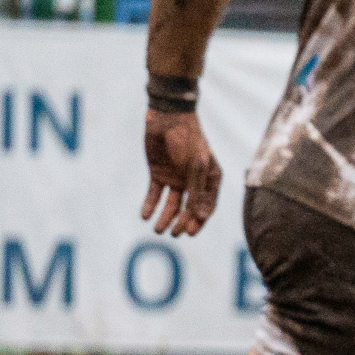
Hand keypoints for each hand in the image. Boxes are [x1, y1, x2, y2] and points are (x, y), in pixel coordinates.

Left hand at [142, 110, 221, 235]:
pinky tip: (145, 216)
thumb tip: (198, 216)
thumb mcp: (195, 166)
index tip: (190, 231)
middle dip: (182, 223)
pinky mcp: (159, 175)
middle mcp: (194, 182)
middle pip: (189, 209)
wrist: (166, 119)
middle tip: (175, 234)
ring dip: (165, 218)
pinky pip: (155, 194)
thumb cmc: (187, 140)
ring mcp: (176, 179)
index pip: (207, 206)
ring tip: (157, 230)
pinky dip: (150, 205)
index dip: (199, 220)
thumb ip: (196, 191)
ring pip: (172, 205)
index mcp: (209, 179)